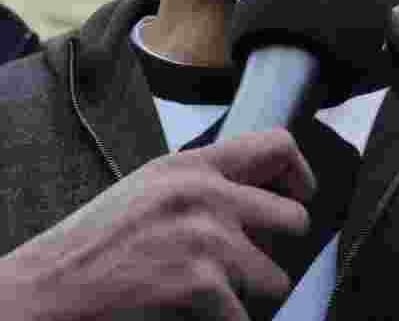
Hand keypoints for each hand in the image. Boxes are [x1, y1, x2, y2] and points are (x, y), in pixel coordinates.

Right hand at [0, 128, 314, 320]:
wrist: (47, 288)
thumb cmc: (96, 244)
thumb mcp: (151, 188)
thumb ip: (205, 184)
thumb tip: (263, 195)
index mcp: (192, 166)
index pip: (278, 145)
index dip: (300, 175)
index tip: (298, 196)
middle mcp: (206, 194)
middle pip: (294, 219)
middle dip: (274, 250)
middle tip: (244, 265)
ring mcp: (206, 238)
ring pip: (275, 277)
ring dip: (247, 294)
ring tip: (206, 293)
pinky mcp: (200, 283)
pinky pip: (245, 317)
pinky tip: (189, 314)